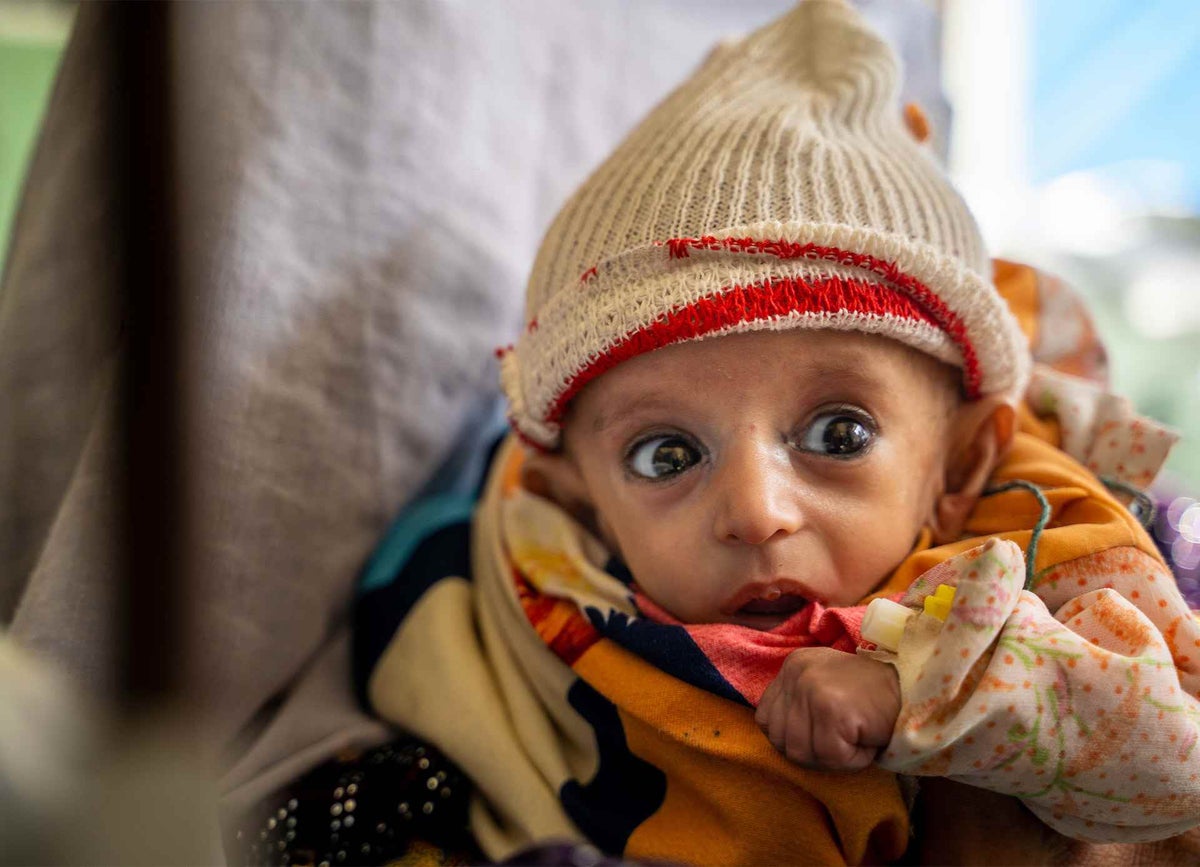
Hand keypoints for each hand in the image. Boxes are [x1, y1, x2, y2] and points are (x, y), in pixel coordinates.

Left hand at [754, 646, 899, 770]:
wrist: (919, 692)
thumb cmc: (874, 701)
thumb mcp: (827, 690)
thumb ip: (797, 706)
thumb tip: (773, 734)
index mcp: (793, 665)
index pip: (766, 719)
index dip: (793, 738)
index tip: (824, 733)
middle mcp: (797, 672)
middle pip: (780, 740)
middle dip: (813, 751)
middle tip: (845, 737)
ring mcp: (811, 688)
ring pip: (801, 752)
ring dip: (834, 757)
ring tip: (857, 735)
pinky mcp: (830, 708)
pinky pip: (829, 756)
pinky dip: (853, 759)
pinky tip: (867, 738)